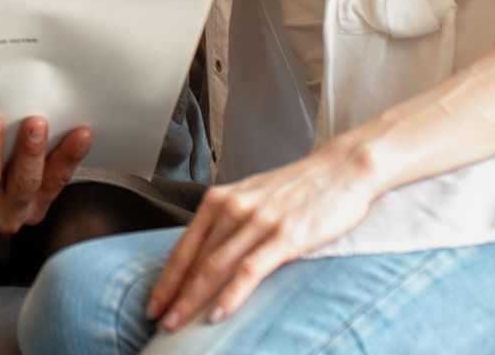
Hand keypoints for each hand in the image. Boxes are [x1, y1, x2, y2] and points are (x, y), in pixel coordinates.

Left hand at [0, 115, 92, 234]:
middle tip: (35, 123)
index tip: (82, 131)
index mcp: (32, 201)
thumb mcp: (10, 161)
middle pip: (24, 182)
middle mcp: (9, 212)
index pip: (55, 178)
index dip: (70, 156)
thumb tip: (49, 103)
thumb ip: (27, 144)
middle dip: (30, 152)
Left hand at [147, 141, 383, 331]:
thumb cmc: (298, 188)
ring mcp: (258, 221)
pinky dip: (230, 295)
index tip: (152, 302)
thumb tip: (205, 257)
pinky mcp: (285, 236)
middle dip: (171, 294)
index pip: (183, 246)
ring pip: (214, 266)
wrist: (342, 169)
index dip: (165, 278)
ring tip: (175, 325)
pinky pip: (250, 270)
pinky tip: (217, 315)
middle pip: (194, 260)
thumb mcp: (252, 198)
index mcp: (220, 200)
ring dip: (191, 300)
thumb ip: (228, 223)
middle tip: (155, 320)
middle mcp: (232, 208)